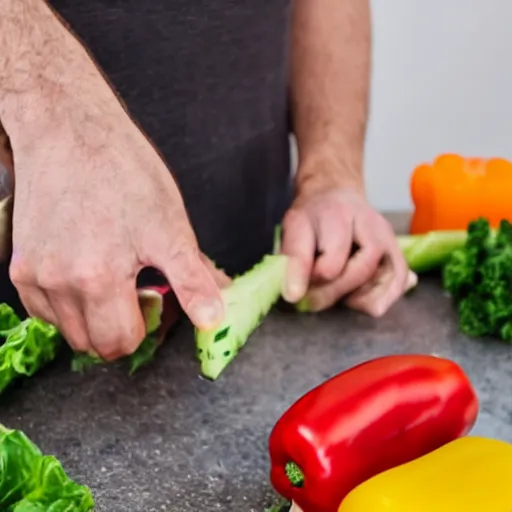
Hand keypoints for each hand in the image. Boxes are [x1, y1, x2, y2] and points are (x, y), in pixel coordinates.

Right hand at [7, 95, 227, 360]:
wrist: (71, 129)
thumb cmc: (124, 172)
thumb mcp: (170, 227)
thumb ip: (192, 280)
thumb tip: (213, 320)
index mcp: (99, 279)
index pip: (120, 342)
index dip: (143, 329)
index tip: (151, 303)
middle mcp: (59, 283)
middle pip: (92, 342)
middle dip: (119, 328)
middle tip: (134, 292)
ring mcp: (33, 274)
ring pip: (67, 329)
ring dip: (92, 317)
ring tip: (109, 277)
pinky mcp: (18, 262)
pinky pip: (42, 308)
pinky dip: (66, 304)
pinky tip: (83, 274)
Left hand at [281, 187, 414, 316]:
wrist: (334, 196)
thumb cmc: (312, 218)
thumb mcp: (292, 230)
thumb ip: (293, 260)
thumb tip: (293, 295)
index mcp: (337, 212)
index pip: (330, 256)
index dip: (312, 280)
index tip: (293, 295)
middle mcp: (369, 221)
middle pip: (362, 269)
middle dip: (335, 292)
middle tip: (313, 300)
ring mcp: (388, 236)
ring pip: (387, 276)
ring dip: (361, 298)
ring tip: (338, 300)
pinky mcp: (397, 249)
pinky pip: (399, 279)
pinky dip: (382, 298)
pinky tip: (358, 301)